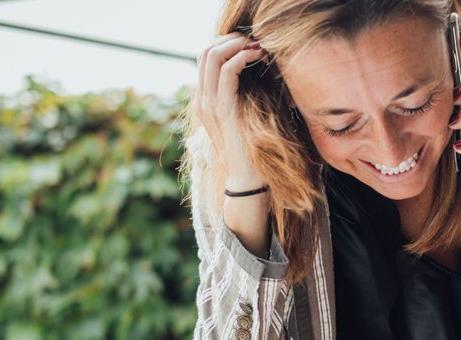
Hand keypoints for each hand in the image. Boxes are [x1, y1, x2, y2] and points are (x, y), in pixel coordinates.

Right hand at [195, 32, 268, 191]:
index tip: (249, 45)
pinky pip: (227, 71)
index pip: (205, 58)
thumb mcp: (242, 118)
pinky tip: (258, 57)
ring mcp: (209, 104)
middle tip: (254, 42)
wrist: (246, 178)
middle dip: (231, 39)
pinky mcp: (223, 109)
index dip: (226, 44)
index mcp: (204, 101)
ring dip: (237, 45)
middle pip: (205, 51)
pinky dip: (243, 57)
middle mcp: (202, 100)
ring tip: (257, 47)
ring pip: (212, 55)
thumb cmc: (250, 149)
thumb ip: (241, 99)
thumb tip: (254, 77)